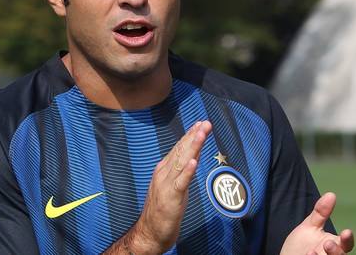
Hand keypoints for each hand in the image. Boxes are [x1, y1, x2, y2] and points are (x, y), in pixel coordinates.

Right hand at [126, 121, 211, 253]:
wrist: (150, 232)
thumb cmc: (163, 210)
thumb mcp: (174, 186)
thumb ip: (182, 171)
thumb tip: (193, 156)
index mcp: (164, 169)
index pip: (179, 148)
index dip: (190, 135)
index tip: (200, 123)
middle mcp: (164, 173)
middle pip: (181, 151)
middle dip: (194, 136)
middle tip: (206, 123)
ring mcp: (166, 184)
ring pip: (182, 162)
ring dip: (192, 147)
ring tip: (201, 133)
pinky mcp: (171, 197)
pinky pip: (181, 182)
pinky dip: (188, 171)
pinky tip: (194, 162)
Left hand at [280, 192, 354, 254]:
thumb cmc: (301, 245)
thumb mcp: (310, 226)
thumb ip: (321, 213)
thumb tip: (331, 194)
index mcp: (334, 245)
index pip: (345, 244)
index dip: (347, 240)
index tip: (347, 231)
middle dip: (336, 252)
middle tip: (328, 243)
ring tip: (311, 252)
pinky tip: (306, 254)